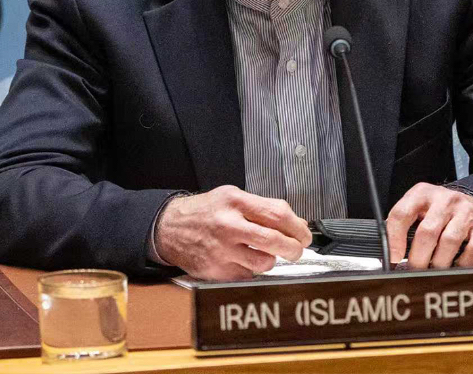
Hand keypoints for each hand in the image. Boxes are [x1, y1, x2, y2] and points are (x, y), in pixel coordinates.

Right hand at [154, 186, 310, 280]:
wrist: (169, 228)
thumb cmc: (203, 213)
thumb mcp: (230, 197)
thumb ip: (262, 208)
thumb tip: (296, 223)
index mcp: (234, 201)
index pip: (278, 214)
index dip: (298, 227)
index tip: (303, 234)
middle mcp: (227, 224)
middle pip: (275, 240)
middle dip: (294, 248)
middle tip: (296, 250)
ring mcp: (221, 249)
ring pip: (264, 262)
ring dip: (271, 260)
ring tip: (263, 253)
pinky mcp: (217, 269)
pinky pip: (248, 275)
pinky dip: (251, 269)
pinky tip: (242, 260)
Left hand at [386, 183, 472, 268]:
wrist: (470, 203)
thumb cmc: (436, 211)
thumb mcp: (416, 209)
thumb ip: (401, 226)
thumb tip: (390, 256)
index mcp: (421, 193)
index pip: (401, 214)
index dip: (395, 239)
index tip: (394, 258)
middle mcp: (444, 199)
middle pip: (427, 232)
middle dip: (418, 257)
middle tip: (414, 271)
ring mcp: (466, 211)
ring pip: (449, 241)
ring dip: (439, 262)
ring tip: (433, 272)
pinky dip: (464, 263)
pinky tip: (456, 268)